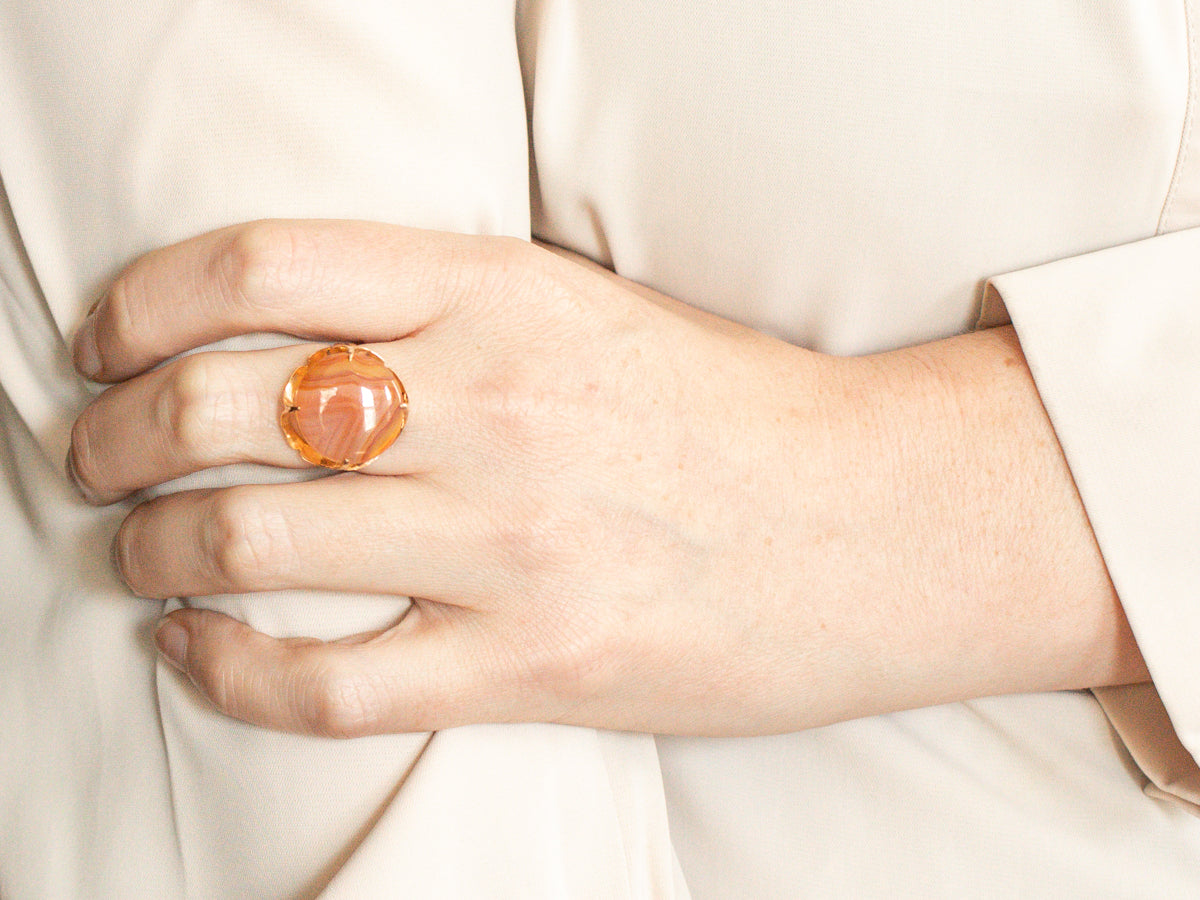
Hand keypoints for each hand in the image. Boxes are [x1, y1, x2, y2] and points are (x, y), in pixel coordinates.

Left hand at [68, 220, 1146, 736]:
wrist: (885, 523)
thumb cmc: (737, 415)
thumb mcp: (593, 314)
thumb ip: (451, 314)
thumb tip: (296, 346)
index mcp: (509, 296)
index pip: (263, 268)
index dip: (145, 304)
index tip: (109, 342)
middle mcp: (499, 407)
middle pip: (224, 408)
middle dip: (115, 437)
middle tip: (95, 458)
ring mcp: (514, 543)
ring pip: (248, 540)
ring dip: (147, 552)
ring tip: (134, 559)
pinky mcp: (538, 666)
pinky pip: (325, 682)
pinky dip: (227, 669)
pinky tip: (201, 651)